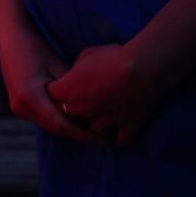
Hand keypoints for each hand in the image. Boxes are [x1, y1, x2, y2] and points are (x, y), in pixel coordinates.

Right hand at [0, 11, 95, 143]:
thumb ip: (72, 93)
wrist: (11, 38)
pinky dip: (57, 120)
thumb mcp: (59, 68)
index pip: (62, 126)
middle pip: (55, 129)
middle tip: (102, 137)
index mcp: (30, 97)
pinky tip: (73, 117)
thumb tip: (92, 111)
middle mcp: (21, 106)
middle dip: (77, 134)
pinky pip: (41, 119)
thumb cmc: (37, 48)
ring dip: (68, 128)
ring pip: (48, 126)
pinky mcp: (17, 106)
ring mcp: (17, 108)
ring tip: (91, 130)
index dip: (83, 135)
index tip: (103, 140)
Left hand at [47, 42, 169, 145]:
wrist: (144, 68)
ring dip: (97, 125)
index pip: (51, 96)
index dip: (58, 92)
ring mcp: (105, 121)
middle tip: (85, 104)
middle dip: (74, 111)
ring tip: (104, 118)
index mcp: (68, 90)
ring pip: (93, 130)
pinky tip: (120, 130)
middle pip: (69, 116)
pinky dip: (119, 136)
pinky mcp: (127, 128)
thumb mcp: (87, 55)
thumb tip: (76, 75)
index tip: (65, 87)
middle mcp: (82, 109)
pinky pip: (119, 140)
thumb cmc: (113, 57)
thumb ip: (77, 70)